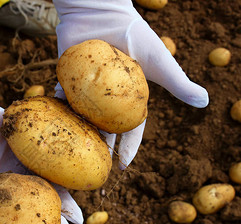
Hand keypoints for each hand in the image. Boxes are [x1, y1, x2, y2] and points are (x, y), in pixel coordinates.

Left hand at [53, 0, 208, 168]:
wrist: (101, 11)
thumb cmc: (133, 34)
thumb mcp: (159, 62)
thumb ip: (177, 82)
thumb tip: (205, 102)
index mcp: (128, 97)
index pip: (128, 128)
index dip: (127, 147)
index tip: (123, 167)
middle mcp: (106, 97)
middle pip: (103, 128)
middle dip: (101, 148)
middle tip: (96, 169)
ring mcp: (87, 89)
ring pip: (82, 119)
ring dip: (79, 137)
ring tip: (75, 158)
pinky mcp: (69, 79)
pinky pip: (62, 100)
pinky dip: (59, 114)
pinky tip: (56, 132)